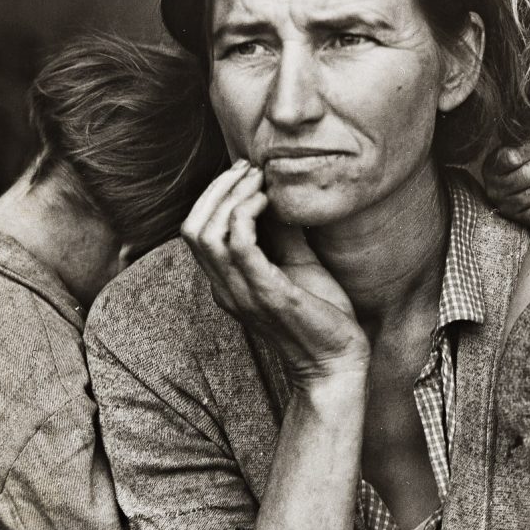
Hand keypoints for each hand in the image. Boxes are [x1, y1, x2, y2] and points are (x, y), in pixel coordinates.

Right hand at [182, 160, 368, 383]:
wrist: (338, 361)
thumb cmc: (321, 316)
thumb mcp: (298, 264)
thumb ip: (283, 233)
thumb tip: (280, 194)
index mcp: (227, 283)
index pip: (195, 232)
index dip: (213, 196)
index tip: (245, 173)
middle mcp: (225, 289)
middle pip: (192, 228)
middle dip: (217, 189)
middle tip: (249, 169)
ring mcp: (241, 293)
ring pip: (206, 233)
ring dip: (230, 196)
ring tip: (258, 180)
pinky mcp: (265, 294)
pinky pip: (238, 245)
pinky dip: (246, 214)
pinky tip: (268, 201)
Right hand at [482, 137, 529, 226]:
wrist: (529, 184)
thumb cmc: (528, 159)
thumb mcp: (521, 143)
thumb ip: (520, 137)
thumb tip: (523, 129)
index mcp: (492, 166)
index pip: (514, 158)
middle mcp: (493, 188)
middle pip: (528, 175)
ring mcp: (505, 206)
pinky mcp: (519, 220)